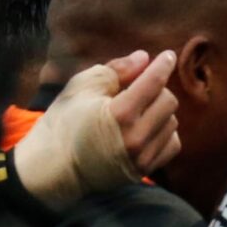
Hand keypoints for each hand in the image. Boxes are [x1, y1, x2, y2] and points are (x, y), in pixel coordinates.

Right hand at [14, 50, 178, 210]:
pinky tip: (145, 129)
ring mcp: (142, 158)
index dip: (163, 65)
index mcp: (119, 114)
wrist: (54, 168)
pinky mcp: (145, 171)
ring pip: (172, 123)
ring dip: (159, 112)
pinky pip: (172, 144)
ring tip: (136, 112)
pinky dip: (163, 133)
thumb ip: (116, 70)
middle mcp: (135, 138)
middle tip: (137, 89)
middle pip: (168, 101)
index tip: (168, 55)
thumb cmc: (65, 122)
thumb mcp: (82, 87)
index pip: (154, 83)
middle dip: (156, 90)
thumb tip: (144, 57)